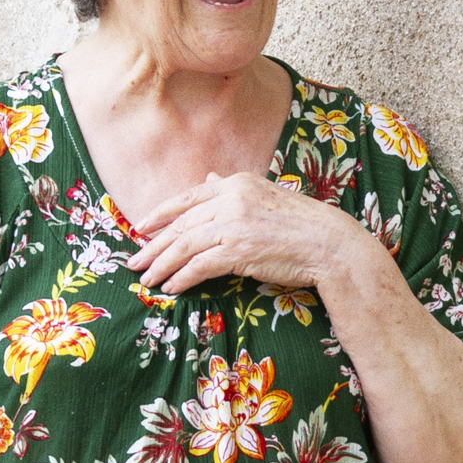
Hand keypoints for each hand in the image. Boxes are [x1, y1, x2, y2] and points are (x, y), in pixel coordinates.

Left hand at [128, 170, 366, 302]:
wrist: (328, 242)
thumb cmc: (299, 222)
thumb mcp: (263, 195)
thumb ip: (231, 188)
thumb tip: (208, 175)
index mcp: (235, 183)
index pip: (187, 197)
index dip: (160, 214)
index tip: (141, 228)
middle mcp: (230, 199)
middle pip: (181, 224)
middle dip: (154, 245)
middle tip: (134, 262)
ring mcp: (233, 224)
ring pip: (184, 246)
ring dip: (161, 265)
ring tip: (147, 279)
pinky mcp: (238, 250)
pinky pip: (199, 265)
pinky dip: (181, 277)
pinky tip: (172, 287)